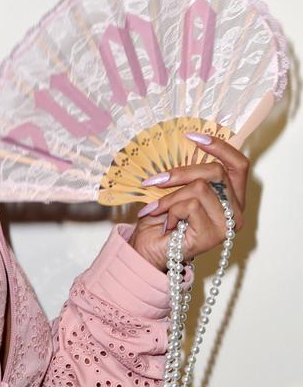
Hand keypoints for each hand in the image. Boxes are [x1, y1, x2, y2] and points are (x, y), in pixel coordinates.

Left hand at [127, 134, 248, 272]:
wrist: (148, 251)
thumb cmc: (162, 221)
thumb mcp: (177, 189)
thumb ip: (188, 173)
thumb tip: (186, 142)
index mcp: (231, 197)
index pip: (238, 164)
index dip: (219, 147)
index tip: (192, 136)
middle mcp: (236, 211)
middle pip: (216, 171)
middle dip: (180, 173)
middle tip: (154, 181)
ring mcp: (228, 224)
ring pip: (200, 188)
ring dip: (170, 198)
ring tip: (158, 210)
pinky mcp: (215, 234)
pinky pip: (190, 205)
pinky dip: (171, 211)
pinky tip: (166, 224)